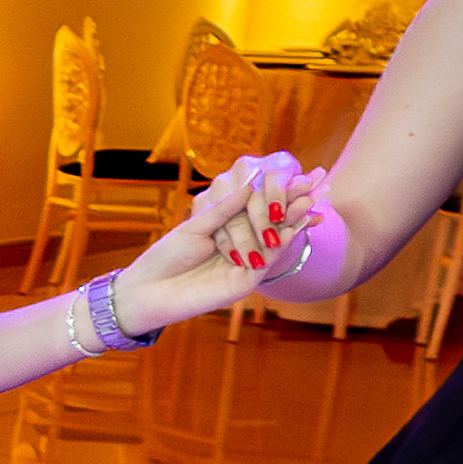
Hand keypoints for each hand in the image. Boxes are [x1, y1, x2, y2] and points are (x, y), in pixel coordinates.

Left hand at [116, 152, 319, 334]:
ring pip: (275, 239)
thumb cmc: (166, 256)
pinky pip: (268, 260)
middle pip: (273, 222)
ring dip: (294, 219)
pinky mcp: (245, 281)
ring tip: (310, 199)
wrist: (148, 291)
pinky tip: (293, 226)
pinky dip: (282, 242)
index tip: (298, 171)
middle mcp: (242, 245)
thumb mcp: (196, 226)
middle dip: (294, 202)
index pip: (258, 206)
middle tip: (314, 181)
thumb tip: (251, 183)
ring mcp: (246, 264)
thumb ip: (224, 208)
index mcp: (228, 230)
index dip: (277, 192)